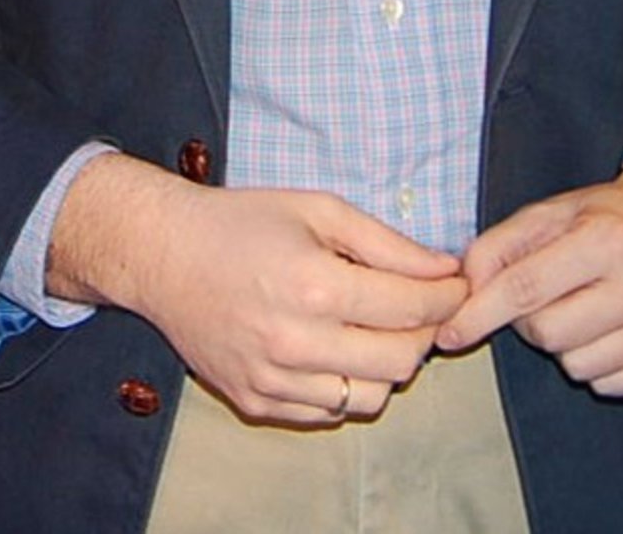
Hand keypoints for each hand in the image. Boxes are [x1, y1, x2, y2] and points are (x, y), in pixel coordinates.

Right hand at [49, 154, 467, 424]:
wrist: (164, 256)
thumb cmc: (243, 222)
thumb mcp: (318, 209)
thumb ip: (387, 242)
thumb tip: (444, 268)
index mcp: (315, 285)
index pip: (410, 310)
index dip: (447, 297)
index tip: (457, 284)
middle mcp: (295, 343)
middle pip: (401, 363)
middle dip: (425, 333)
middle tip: (421, 305)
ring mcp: (273, 381)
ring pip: (370, 398)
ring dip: (388, 365)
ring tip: (375, 327)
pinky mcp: (257, 404)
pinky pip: (328, 413)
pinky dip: (347, 386)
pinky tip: (336, 348)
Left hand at [435, 155, 622, 395]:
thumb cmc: (608, 215)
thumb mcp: (550, 212)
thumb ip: (499, 246)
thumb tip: (465, 290)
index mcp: (609, 238)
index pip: (527, 288)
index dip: (480, 313)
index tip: (450, 333)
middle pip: (550, 334)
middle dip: (530, 322)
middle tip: (545, 296)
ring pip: (579, 367)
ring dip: (565, 345)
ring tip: (582, 308)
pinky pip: (612, 386)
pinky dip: (598, 364)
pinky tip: (609, 329)